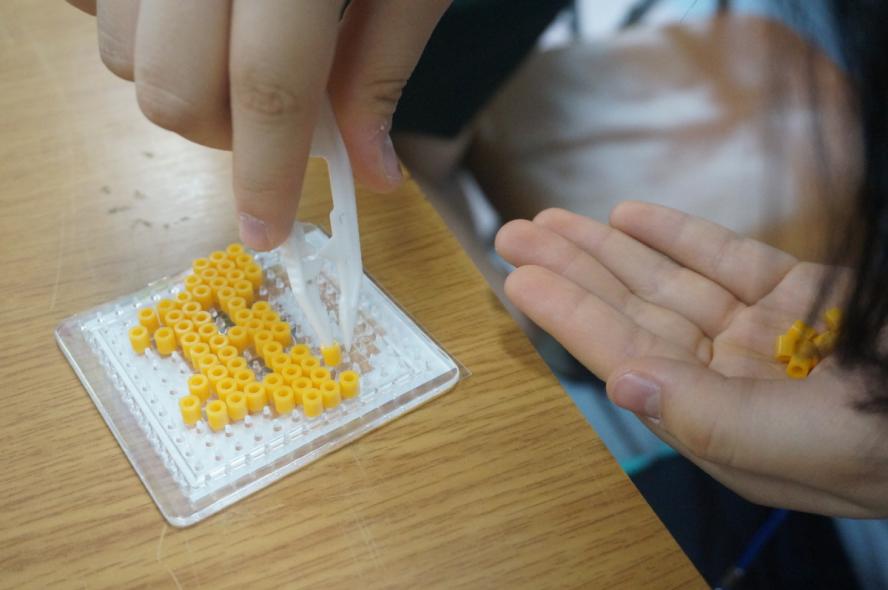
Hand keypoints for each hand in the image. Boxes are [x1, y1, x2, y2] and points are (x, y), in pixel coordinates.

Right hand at [67, 0, 449, 248]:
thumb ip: (381, 71)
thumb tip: (367, 174)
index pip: (267, 87)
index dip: (268, 174)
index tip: (265, 233)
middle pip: (170, 86)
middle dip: (222, 137)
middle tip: (271, 129)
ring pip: (120, 51)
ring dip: (181, 88)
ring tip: (239, 62)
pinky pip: (96, 4)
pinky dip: (143, 34)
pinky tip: (199, 21)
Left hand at [496, 202, 887, 517]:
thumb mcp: (817, 442)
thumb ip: (715, 420)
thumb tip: (625, 386)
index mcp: (725, 425)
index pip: (626, 360)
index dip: (570, 316)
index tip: (521, 277)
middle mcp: (732, 379)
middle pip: (634, 314)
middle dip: (573, 272)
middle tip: (516, 235)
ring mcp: (764, 335)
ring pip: (669, 281)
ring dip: (610, 248)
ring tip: (554, 220)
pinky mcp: (800, 298)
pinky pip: (727, 261)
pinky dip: (680, 236)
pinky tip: (631, 217)